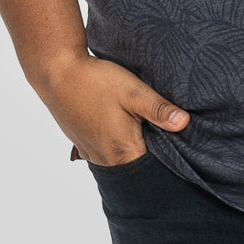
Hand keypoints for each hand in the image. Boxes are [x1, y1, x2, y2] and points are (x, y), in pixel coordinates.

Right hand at [34, 55, 189, 165]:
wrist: (58, 73)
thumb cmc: (97, 81)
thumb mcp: (134, 91)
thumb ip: (159, 110)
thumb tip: (185, 124)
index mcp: (122, 151)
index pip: (153, 169)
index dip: (169, 159)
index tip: (182, 146)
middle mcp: (105, 160)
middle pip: (137, 167)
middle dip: (153, 156)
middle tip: (167, 135)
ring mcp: (91, 153)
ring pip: (121, 161)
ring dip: (134, 150)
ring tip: (146, 131)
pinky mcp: (83, 144)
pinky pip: (107, 154)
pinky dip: (118, 146)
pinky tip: (124, 128)